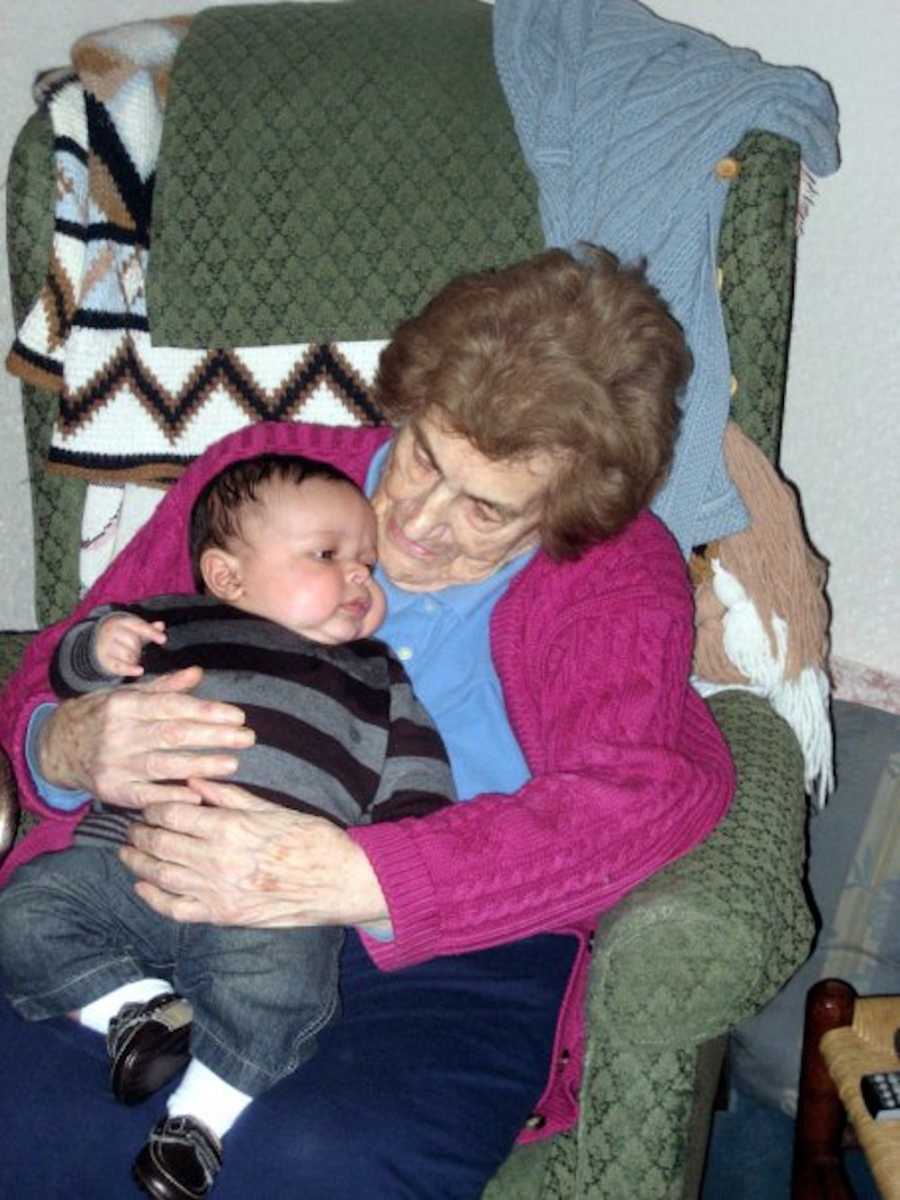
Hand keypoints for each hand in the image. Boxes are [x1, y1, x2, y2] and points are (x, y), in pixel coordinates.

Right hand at [38, 668, 254, 807]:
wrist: (57, 747)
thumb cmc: (102, 716)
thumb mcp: (127, 695)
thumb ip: (164, 688)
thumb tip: (198, 673)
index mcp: (125, 705)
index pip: (173, 707)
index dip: (207, 711)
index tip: (238, 715)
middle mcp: (119, 734)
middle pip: (173, 735)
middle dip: (214, 737)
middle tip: (247, 738)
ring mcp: (114, 764)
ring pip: (164, 765)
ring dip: (201, 765)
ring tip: (233, 764)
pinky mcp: (112, 789)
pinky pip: (145, 795)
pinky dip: (170, 795)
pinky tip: (196, 794)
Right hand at [95, 613, 166, 676]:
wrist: (98, 641)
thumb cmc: (123, 635)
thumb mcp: (135, 629)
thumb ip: (149, 628)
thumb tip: (161, 625)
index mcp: (122, 622)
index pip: (139, 626)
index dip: (152, 633)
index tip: (163, 639)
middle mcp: (112, 632)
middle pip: (133, 641)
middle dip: (138, 648)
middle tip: (137, 651)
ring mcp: (106, 646)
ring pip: (127, 654)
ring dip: (134, 658)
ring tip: (132, 657)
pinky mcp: (104, 660)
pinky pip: (119, 666)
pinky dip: (130, 669)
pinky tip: (139, 671)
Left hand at [119, 778, 388, 928]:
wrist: (338, 881)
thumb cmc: (311, 839)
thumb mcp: (272, 808)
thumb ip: (228, 797)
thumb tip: (194, 781)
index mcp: (230, 828)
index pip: (173, 814)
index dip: (154, 807)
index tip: (150, 804)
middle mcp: (217, 861)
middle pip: (160, 843)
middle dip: (140, 833)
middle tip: (132, 826)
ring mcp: (217, 891)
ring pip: (160, 875)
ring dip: (138, 862)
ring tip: (129, 851)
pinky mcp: (222, 916)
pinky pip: (175, 909)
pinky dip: (153, 898)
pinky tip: (143, 886)